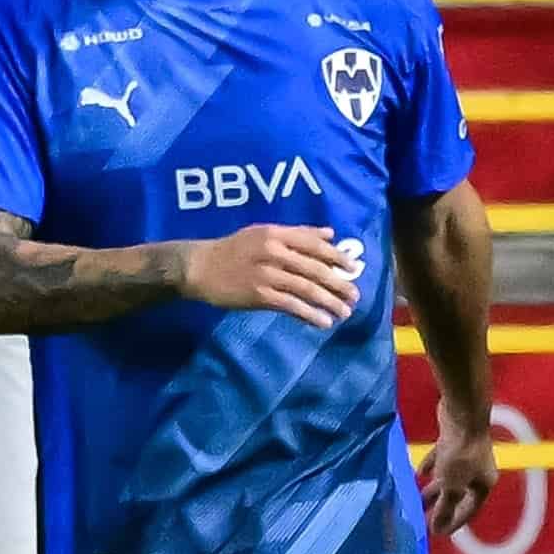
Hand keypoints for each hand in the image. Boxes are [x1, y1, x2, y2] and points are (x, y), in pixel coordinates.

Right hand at [184, 223, 361, 327]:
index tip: (354, 268)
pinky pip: (291, 305)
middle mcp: (274, 252)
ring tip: (345, 313)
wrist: (198, 267)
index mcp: (277, 234)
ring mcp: (266, 274)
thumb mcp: (263, 232)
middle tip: (355, 296)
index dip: (338, 257)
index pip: (315, 245)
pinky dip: (309, 314)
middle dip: (339, 284)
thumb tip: (330, 234)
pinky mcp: (258, 295)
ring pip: (306, 289)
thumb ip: (298, 233)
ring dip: (329, 302)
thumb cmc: (233, 249)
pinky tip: (323, 322)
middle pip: (315, 269)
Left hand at [420, 410, 496, 537]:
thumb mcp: (452, 486)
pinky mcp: (455, 442)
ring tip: (418, 498)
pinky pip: (442, 459)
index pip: (470, 510)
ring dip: (435, 488)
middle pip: (459, 494)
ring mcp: (467, 456)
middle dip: (441, 506)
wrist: (464, 416)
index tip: (438, 533)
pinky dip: (432, 467)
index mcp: (484, 484)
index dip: (454, 523)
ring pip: (449, 477)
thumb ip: (444, 508)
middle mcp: (478, 471)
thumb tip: (438, 529)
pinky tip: (420, 472)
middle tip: (424, 518)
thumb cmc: (461, 454)